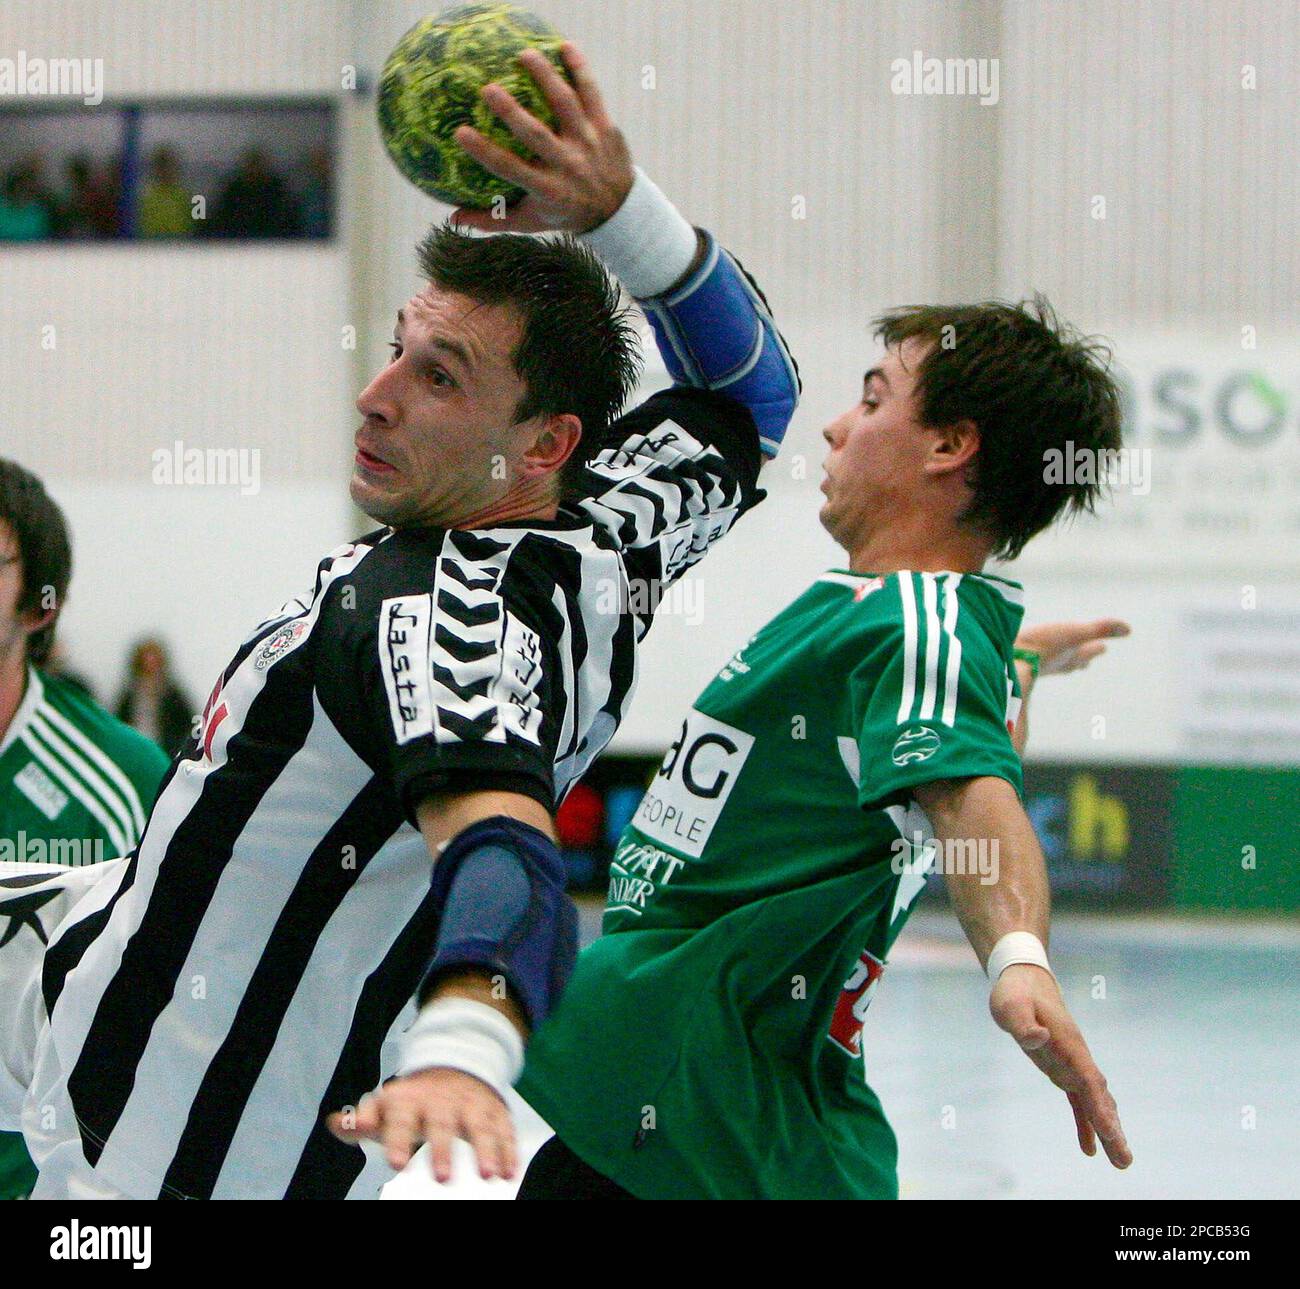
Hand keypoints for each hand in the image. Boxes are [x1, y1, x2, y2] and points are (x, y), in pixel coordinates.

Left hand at [326, 1067, 516, 1183]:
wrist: (454, 1065)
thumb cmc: (414, 1101)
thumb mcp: (387, 1106)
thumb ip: (362, 1119)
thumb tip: (336, 1123)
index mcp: (410, 1100)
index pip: (402, 1118)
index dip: (399, 1139)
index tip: (397, 1163)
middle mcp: (442, 1100)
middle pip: (443, 1123)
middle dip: (444, 1149)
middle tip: (442, 1177)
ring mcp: (471, 1103)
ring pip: (479, 1124)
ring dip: (485, 1148)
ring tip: (488, 1175)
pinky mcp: (495, 1110)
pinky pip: (504, 1128)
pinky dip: (508, 1148)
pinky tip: (510, 1170)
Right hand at [449, 42, 633, 233]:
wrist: (619, 210)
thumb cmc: (564, 212)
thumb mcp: (531, 222)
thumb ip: (493, 220)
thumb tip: (452, 218)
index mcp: (547, 190)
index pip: (510, 169)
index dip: (484, 152)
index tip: (460, 133)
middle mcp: (568, 167)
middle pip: (536, 135)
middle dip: (512, 113)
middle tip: (488, 89)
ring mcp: (588, 144)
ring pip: (566, 105)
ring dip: (546, 78)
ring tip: (524, 55)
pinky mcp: (605, 128)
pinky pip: (592, 94)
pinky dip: (580, 70)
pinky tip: (565, 46)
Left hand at [990, 963, 1132, 1167]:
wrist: (1025, 981)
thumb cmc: (1016, 994)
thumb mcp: (1010, 1006)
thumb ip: (1024, 1024)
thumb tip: (1038, 1038)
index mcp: (1069, 1044)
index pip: (1088, 1080)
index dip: (1100, 1107)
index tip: (1113, 1132)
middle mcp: (1077, 1057)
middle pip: (1099, 1097)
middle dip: (1112, 1128)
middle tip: (1125, 1161)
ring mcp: (1073, 1064)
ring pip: (1095, 1102)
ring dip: (1108, 1130)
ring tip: (1121, 1162)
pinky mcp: (1064, 1069)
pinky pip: (1079, 1101)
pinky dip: (1086, 1123)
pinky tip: (1090, 1149)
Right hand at [1016, 618, 1129, 676]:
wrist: (1006, 660)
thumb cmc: (1041, 646)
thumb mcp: (1074, 632)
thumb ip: (1100, 629)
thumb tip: (1129, 629)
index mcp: (1069, 656)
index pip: (1086, 653)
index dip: (1094, 649)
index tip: (1103, 648)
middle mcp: (1055, 663)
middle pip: (1072, 662)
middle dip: (1080, 659)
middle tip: (1086, 662)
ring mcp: (1036, 665)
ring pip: (1052, 664)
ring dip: (1060, 662)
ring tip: (1061, 663)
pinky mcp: (1017, 663)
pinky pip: (1031, 662)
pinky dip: (1036, 660)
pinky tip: (1028, 659)